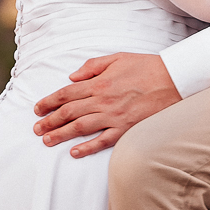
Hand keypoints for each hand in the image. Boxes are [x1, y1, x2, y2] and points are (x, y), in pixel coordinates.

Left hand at [33, 52, 180, 157]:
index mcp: (99, 82)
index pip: (67, 93)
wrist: (172, 79)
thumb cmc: (145, 67)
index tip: (38, 109)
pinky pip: (103, 141)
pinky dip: (87, 147)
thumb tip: (72, 77)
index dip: (49, 102)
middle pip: (69, 112)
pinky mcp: (126, 129)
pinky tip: (74, 152)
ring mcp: (114, 117)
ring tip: (47, 140)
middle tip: (36, 128)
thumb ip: (92, 66)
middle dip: (50, 121)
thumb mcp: (117, 57)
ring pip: (81, 128)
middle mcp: (102, 101)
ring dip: (61, 134)